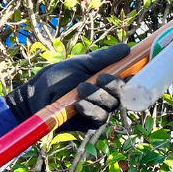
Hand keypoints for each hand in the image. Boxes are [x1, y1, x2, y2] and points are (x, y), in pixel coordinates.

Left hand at [5, 44, 129, 131]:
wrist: (38, 94)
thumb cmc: (59, 76)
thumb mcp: (82, 62)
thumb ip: (105, 58)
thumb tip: (128, 48)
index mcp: (108, 80)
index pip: (129, 80)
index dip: (134, 78)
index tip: (131, 73)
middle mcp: (108, 96)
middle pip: (123, 94)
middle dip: (113, 86)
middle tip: (98, 79)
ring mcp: (100, 110)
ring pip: (111, 105)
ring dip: (97, 96)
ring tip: (80, 89)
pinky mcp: (91, 123)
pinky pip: (99, 117)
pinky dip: (90, 109)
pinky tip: (79, 104)